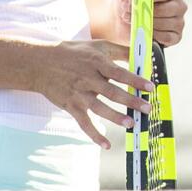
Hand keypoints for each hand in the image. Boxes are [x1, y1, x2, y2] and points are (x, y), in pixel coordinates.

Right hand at [30, 39, 154, 147]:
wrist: (41, 64)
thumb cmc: (73, 53)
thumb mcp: (98, 45)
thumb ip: (120, 50)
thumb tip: (141, 53)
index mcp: (97, 63)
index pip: (120, 73)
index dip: (135, 80)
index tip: (150, 87)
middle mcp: (88, 79)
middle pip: (112, 92)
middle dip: (131, 101)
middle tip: (146, 108)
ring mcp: (79, 94)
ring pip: (99, 108)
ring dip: (115, 117)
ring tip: (130, 124)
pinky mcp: (71, 106)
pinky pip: (84, 123)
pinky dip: (94, 135)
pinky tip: (106, 144)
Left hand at [116, 0, 187, 46]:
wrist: (128, 23)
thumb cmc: (133, 5)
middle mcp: (179, 5)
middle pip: (166, 9)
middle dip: (146, 11)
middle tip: (129, 12)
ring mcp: (179, 22)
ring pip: (165, 23)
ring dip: (146, 24)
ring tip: (133, 23)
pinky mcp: (176, 36)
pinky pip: (166, 37)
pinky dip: (154, 36)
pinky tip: (144, 33)